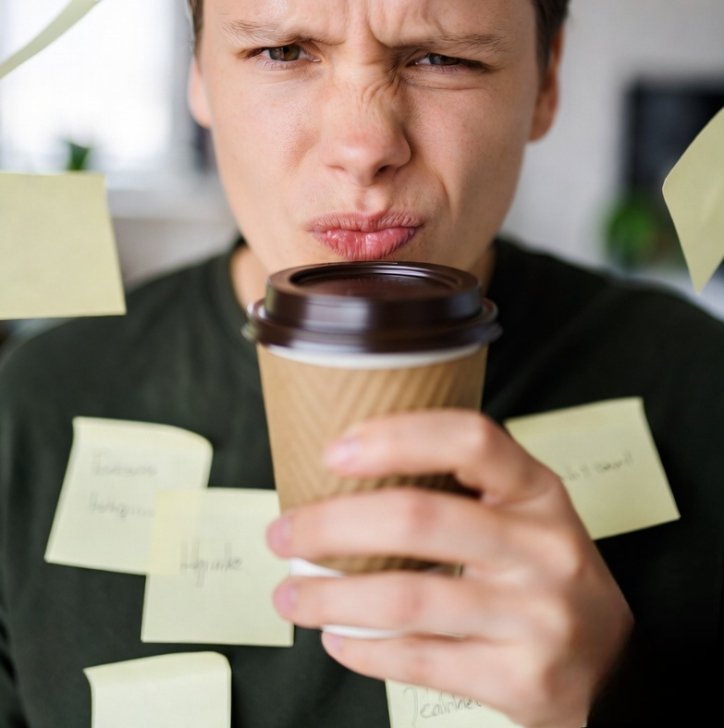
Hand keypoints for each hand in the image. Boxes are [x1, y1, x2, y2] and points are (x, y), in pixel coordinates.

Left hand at [266, 409, 632, 727]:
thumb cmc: (545, 575)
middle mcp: (543, 548)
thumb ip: (462, 490)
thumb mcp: (527, 515)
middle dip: (332, 524)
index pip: (472, 440)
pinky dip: (363, 649)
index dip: (397, 437)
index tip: (334, 449)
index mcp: (539, 492)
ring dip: (330, 596)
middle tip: (282, 532)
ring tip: (289, 593)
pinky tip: (335, 638)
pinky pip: (421, 660)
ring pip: (408, 597)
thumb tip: (344, 474)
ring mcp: (535, 616)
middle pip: (420, 519)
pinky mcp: (520, 679)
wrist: (614, 672)